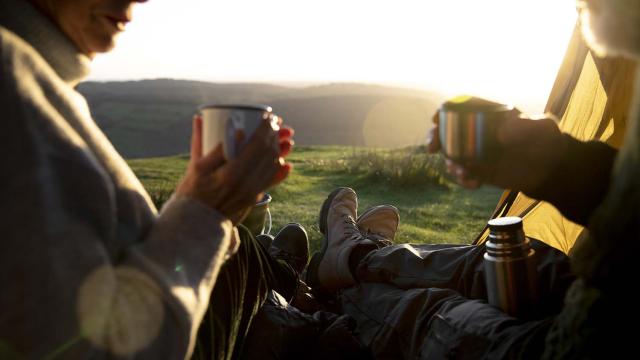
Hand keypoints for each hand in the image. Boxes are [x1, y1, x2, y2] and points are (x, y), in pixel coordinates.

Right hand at [176, 113, 293, 223]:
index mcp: (231, 172)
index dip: (266, 128)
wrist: (197, 223)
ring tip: (280, 137)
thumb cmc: (192, 192)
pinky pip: (271, 181)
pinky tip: (284, 162)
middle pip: (268, 153)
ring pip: (273, 166)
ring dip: (279, 149)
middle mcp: (246, 183)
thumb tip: (202, 117)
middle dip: (274, 135)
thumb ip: (200, 142)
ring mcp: (252, 192)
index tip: (268, 116)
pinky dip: (279, 170)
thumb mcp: (195, 167)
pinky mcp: (253, 198)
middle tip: (275, 123)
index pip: (257, 144)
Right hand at [427, 110, 565, 191]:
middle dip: (435, 137)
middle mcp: (479, 131)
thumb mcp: (542, 129)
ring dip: (450, 164)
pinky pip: (463, 173)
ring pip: (452, 154)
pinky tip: (474, 184)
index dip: (445, 111)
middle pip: (448, 130)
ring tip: (463, 173)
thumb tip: (500, 133)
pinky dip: (463, 179)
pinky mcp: (479, 169)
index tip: (436, 120)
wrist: (550, 169)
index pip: (462, 107)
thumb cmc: (547, 141)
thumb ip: (525, 127)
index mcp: (490, 114)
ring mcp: (477, 151)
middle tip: (432, 148)